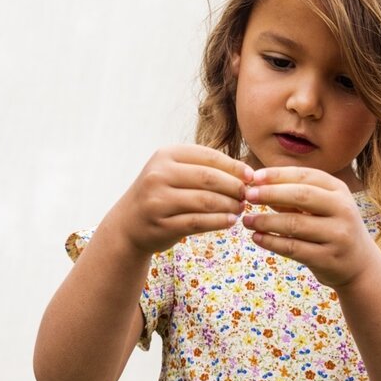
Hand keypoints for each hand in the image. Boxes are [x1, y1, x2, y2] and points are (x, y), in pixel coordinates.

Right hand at [111, 145, 252, 254]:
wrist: (128, 224)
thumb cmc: (161, 196)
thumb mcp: (174, 173)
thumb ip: (203, 169)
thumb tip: (246, 173)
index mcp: (166, 156)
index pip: (208, 156)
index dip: (234, 166)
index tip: (252, 176)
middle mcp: (159, 175)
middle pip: (209, 178)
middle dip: (234, 187)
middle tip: (248, 195)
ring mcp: (159, 200)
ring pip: (205, 201)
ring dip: (229, 206)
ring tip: (241, 208)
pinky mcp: (162, 224)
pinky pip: (198, 222)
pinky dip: (219, 222)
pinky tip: (231, 221)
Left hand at [242, 167, 373, 288]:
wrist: (359, 265)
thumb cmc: (333, 230)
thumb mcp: (322, 208)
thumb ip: (295, 196)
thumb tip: (259, 185)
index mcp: (339, 191)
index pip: (305, 176)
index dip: (278, 175)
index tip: (254, 177)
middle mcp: (342, 210)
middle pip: (301, 196)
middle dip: (270, 194)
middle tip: (247, 196)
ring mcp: (337, 235)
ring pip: (294, 224)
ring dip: (266, 222)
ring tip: (247, 220)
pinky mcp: (328, 258)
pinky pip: (293, 248)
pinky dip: (272, 242)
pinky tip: (257, 238)